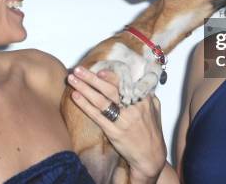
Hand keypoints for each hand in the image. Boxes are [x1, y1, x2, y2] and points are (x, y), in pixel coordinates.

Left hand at [68, 66, 166, 182]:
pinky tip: (75, 97)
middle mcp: (132, 107)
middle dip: (92, 78)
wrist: (151, 156)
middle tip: (78, 69)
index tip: (99, 70)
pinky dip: (85, 105)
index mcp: (143, 99)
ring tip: (71, 79)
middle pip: (109, 89)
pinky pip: (96, 115)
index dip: (110, 75)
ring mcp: (122, 120)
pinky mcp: (114, 132)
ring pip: (100, 100)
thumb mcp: (154, 109)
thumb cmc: (152, 132)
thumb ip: (146, 94)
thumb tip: (137, 80)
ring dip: (84, 88)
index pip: (124, 83)